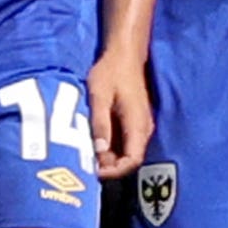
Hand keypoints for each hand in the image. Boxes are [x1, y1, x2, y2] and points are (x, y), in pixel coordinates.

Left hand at [87, 52, 151, 177]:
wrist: (124, 55)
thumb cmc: (111, 72)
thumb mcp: (99, 96)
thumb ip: (100, 123)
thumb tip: (99, 151)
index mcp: (138, 125)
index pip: (132, 160)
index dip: (114, 171)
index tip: (93, 171)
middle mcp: (143, 130)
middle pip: (129, 160)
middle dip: (108, 167)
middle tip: (85, 165)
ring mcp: (139, 126)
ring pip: (126, 152)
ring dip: (108, 157)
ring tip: (86, 155)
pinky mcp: (133, 122)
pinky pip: (124, 143)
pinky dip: (110, 148)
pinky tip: (92, 143)